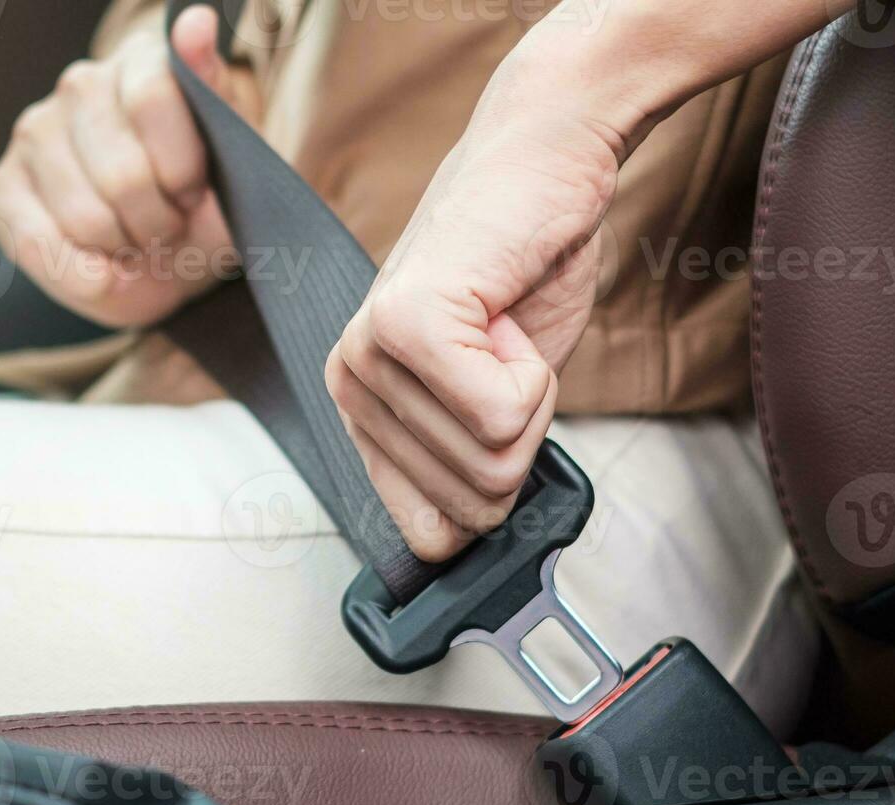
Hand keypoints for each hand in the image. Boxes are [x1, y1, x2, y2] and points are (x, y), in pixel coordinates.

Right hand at [0, 5, 252, 327]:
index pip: (155, 97)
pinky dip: (80, 276)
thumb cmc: (203, 207)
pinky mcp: (3, 186)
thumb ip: (214, 93)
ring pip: (85, 217)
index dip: (184, 170)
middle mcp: (81, 86)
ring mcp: (36, 133)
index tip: (196, 192)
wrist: (171, 259)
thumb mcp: (233, 160)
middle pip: (123, 173)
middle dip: (158, 223)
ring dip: (123, 251)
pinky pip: (37, 244)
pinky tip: (102, 269)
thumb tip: (197, 21)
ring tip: (136, 242)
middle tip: (168, 227)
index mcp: (142, 63)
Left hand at [325, 51, 626, 561]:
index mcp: (361, 410)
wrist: (545, 163)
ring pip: (490, 461)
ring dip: (530, 397)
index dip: (495, 483)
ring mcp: (371, 353)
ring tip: (505, 329)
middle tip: (508, 355)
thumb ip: (466, 471)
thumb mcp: (494, 396)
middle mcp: (349, 384)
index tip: (498, 406)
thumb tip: (453, 552)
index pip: (429, 535)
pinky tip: (507, 313)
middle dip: (521, 433)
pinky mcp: (408, 324)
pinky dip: (534, 372)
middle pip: (472, 502)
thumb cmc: (524, 271)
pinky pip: (499, 415)